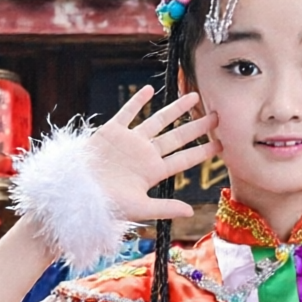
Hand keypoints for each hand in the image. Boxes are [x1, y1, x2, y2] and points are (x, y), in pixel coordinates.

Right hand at [85, 86, 217, 224]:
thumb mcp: (140, 208)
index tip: (222, 145)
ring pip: (157, 121)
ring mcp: (129, 141)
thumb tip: (191, 212)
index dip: (203, 152)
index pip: (184, 159)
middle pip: (177, 137)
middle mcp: (145, 154)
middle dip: (197, 127)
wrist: (79, 194)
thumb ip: (165, 207)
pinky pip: (127, 112)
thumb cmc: (107, 205)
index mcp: (153, 172)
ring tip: (193, 96)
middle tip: (218, 116)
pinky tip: (150, 89)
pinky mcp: (111, 132)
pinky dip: (137, 101)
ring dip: (175, 109)